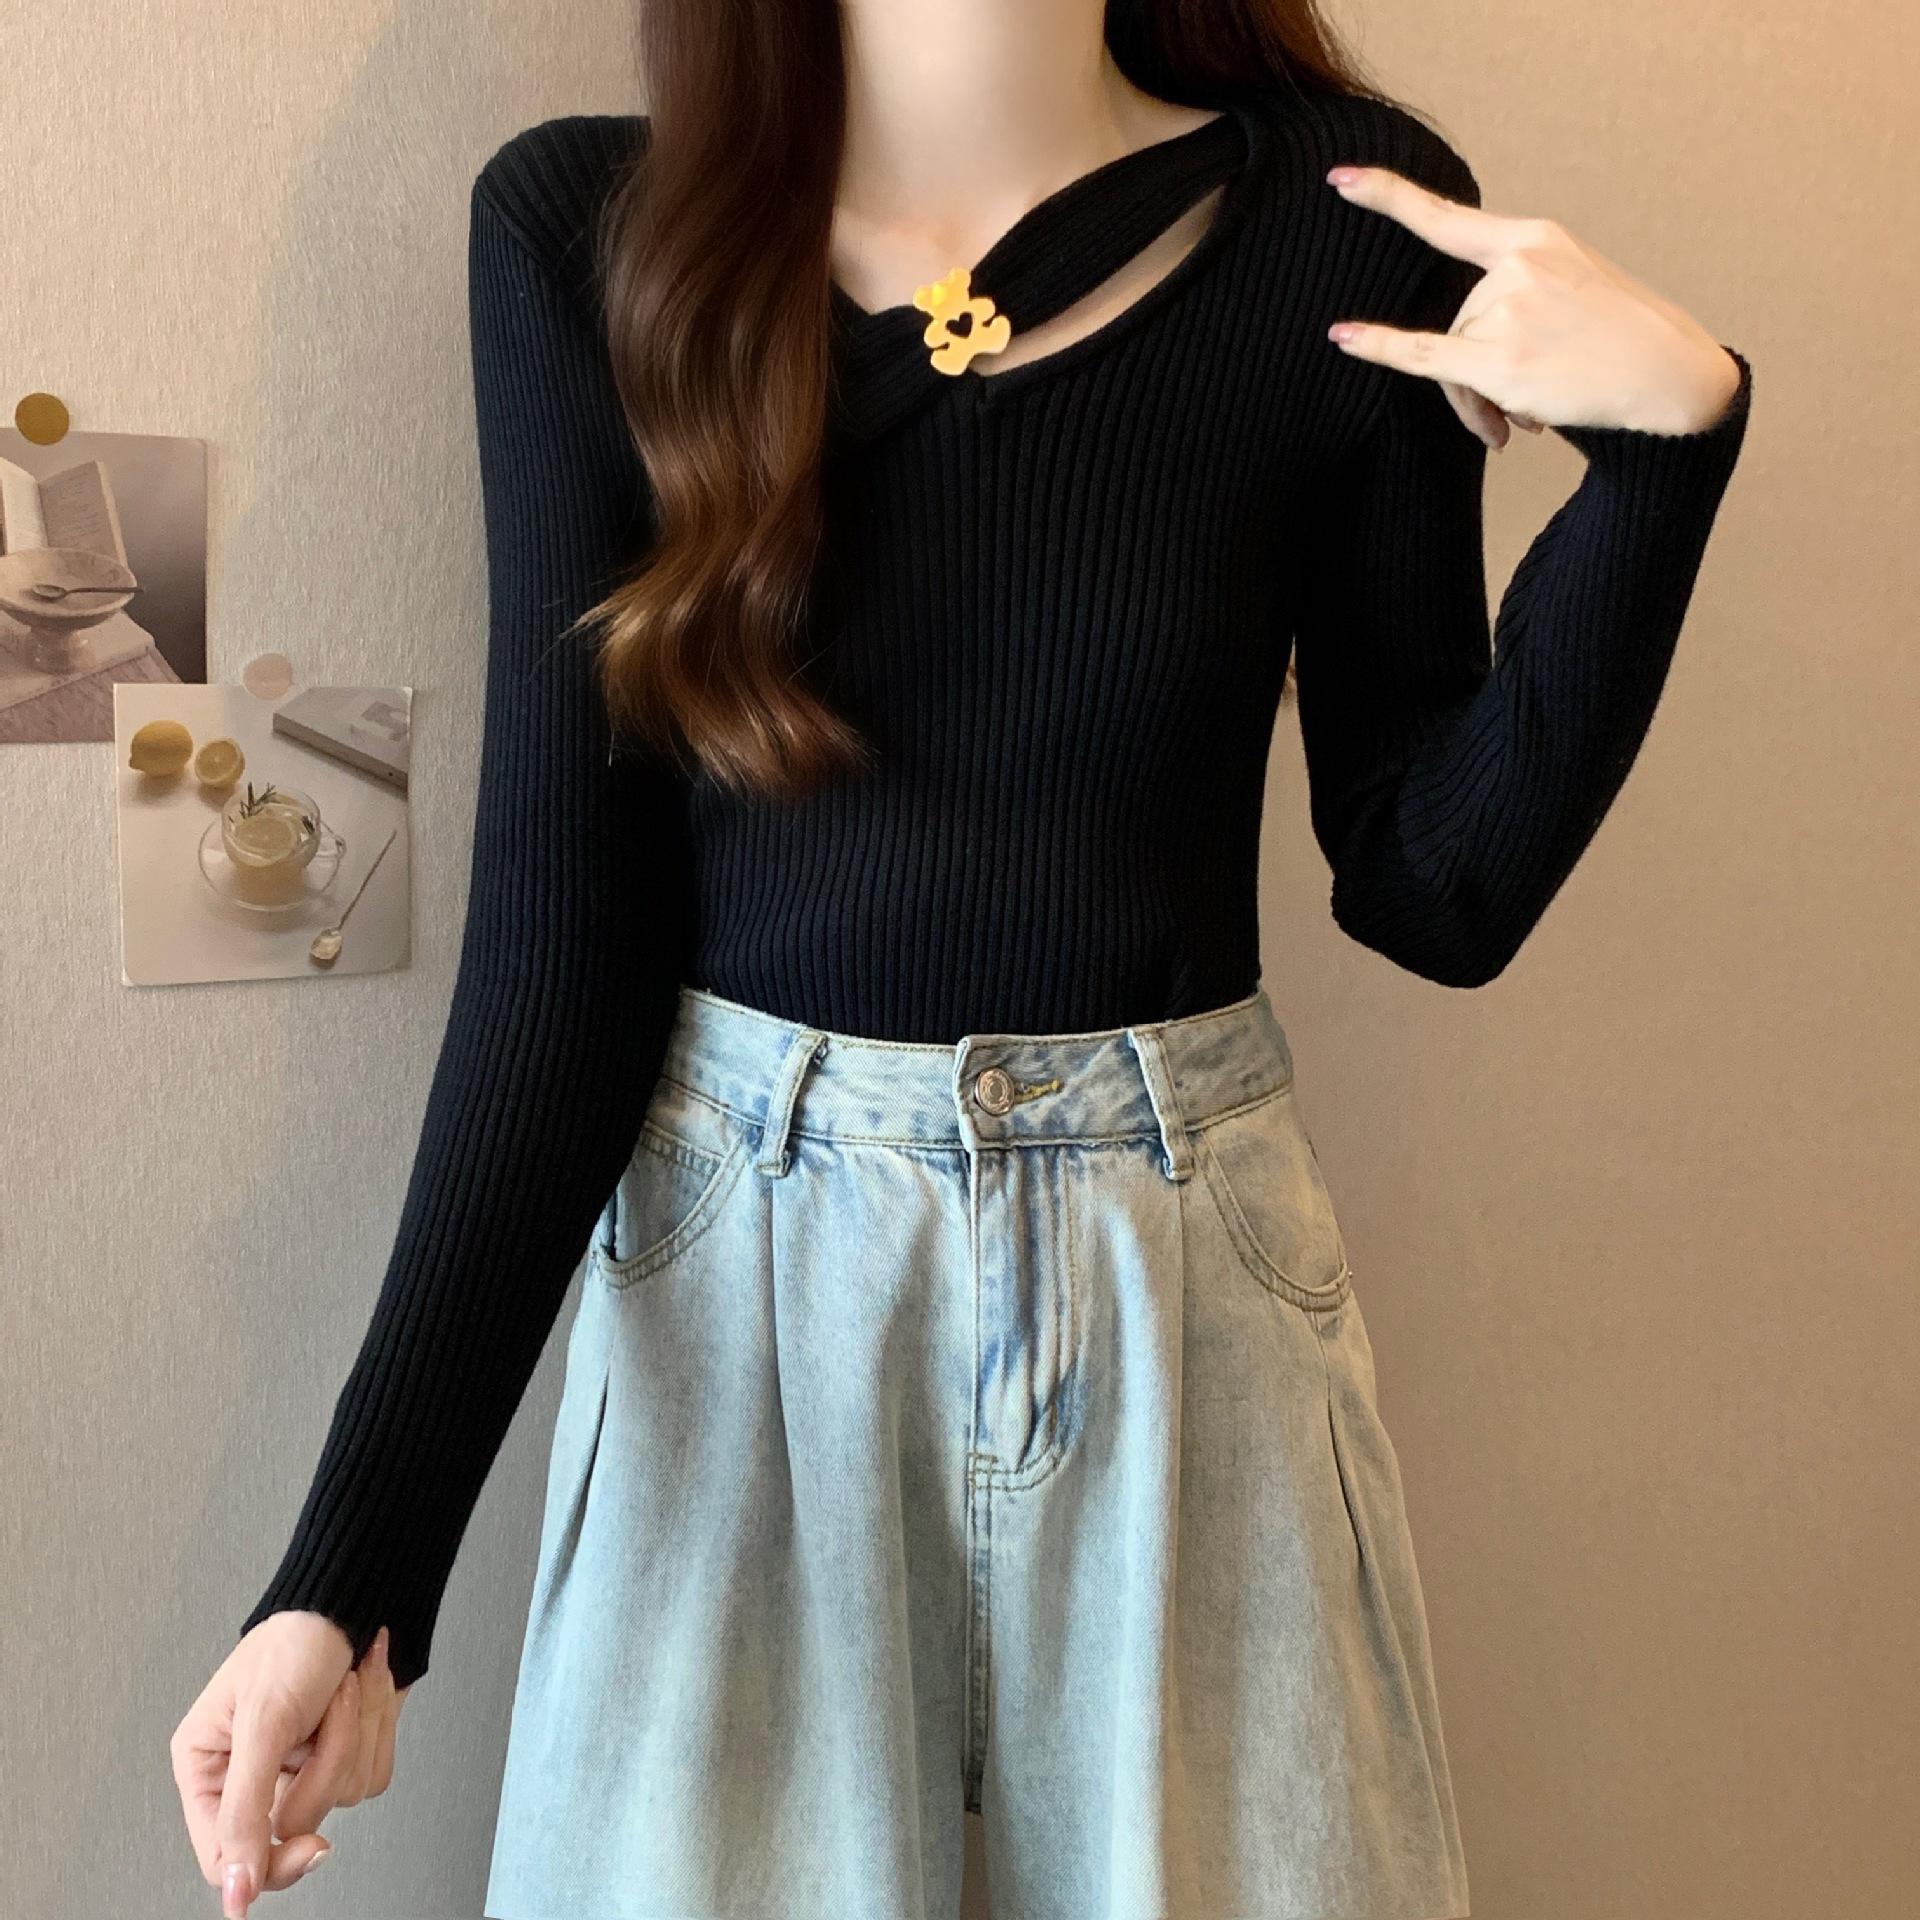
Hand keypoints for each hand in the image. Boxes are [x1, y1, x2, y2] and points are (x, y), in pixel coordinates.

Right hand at [170, 1614, 409, 1914]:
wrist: (357, 1600)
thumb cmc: (295, 1641)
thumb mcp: (262, 1723)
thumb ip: (243, 1811)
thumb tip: (233, 1891)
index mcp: (209, 1769)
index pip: (225, 1856)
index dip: (268, 1864)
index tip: (312, 1850)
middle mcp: (253, 1777)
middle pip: (293, 1830)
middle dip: (326, 1762)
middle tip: (333, 1711)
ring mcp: (302, 1768)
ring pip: (342, 1796)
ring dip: (355, 1731)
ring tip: (343, 1684)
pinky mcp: (346, 1756)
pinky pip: (373, 1773)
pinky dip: (377, 1725)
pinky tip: (363, 1683)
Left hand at [1323, 163, 1742, 448]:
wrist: (1670, 376)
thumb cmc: (1623, 340)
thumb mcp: (1574, 289)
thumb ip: (1515, 300)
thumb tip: (1465, 375)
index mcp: (1534, 239)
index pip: (1448, 220)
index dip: (1390, 199)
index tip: (1341, 181)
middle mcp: (1516, 267)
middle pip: (1456, 323)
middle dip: (1475, 373)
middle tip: (1513, 409)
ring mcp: (1508, 311)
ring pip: (1454, 364)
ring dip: (1480, 403)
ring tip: (1520, 422)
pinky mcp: (1501, 360)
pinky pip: (1422, 355)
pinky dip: (1379, 346)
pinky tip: (1342, 337)